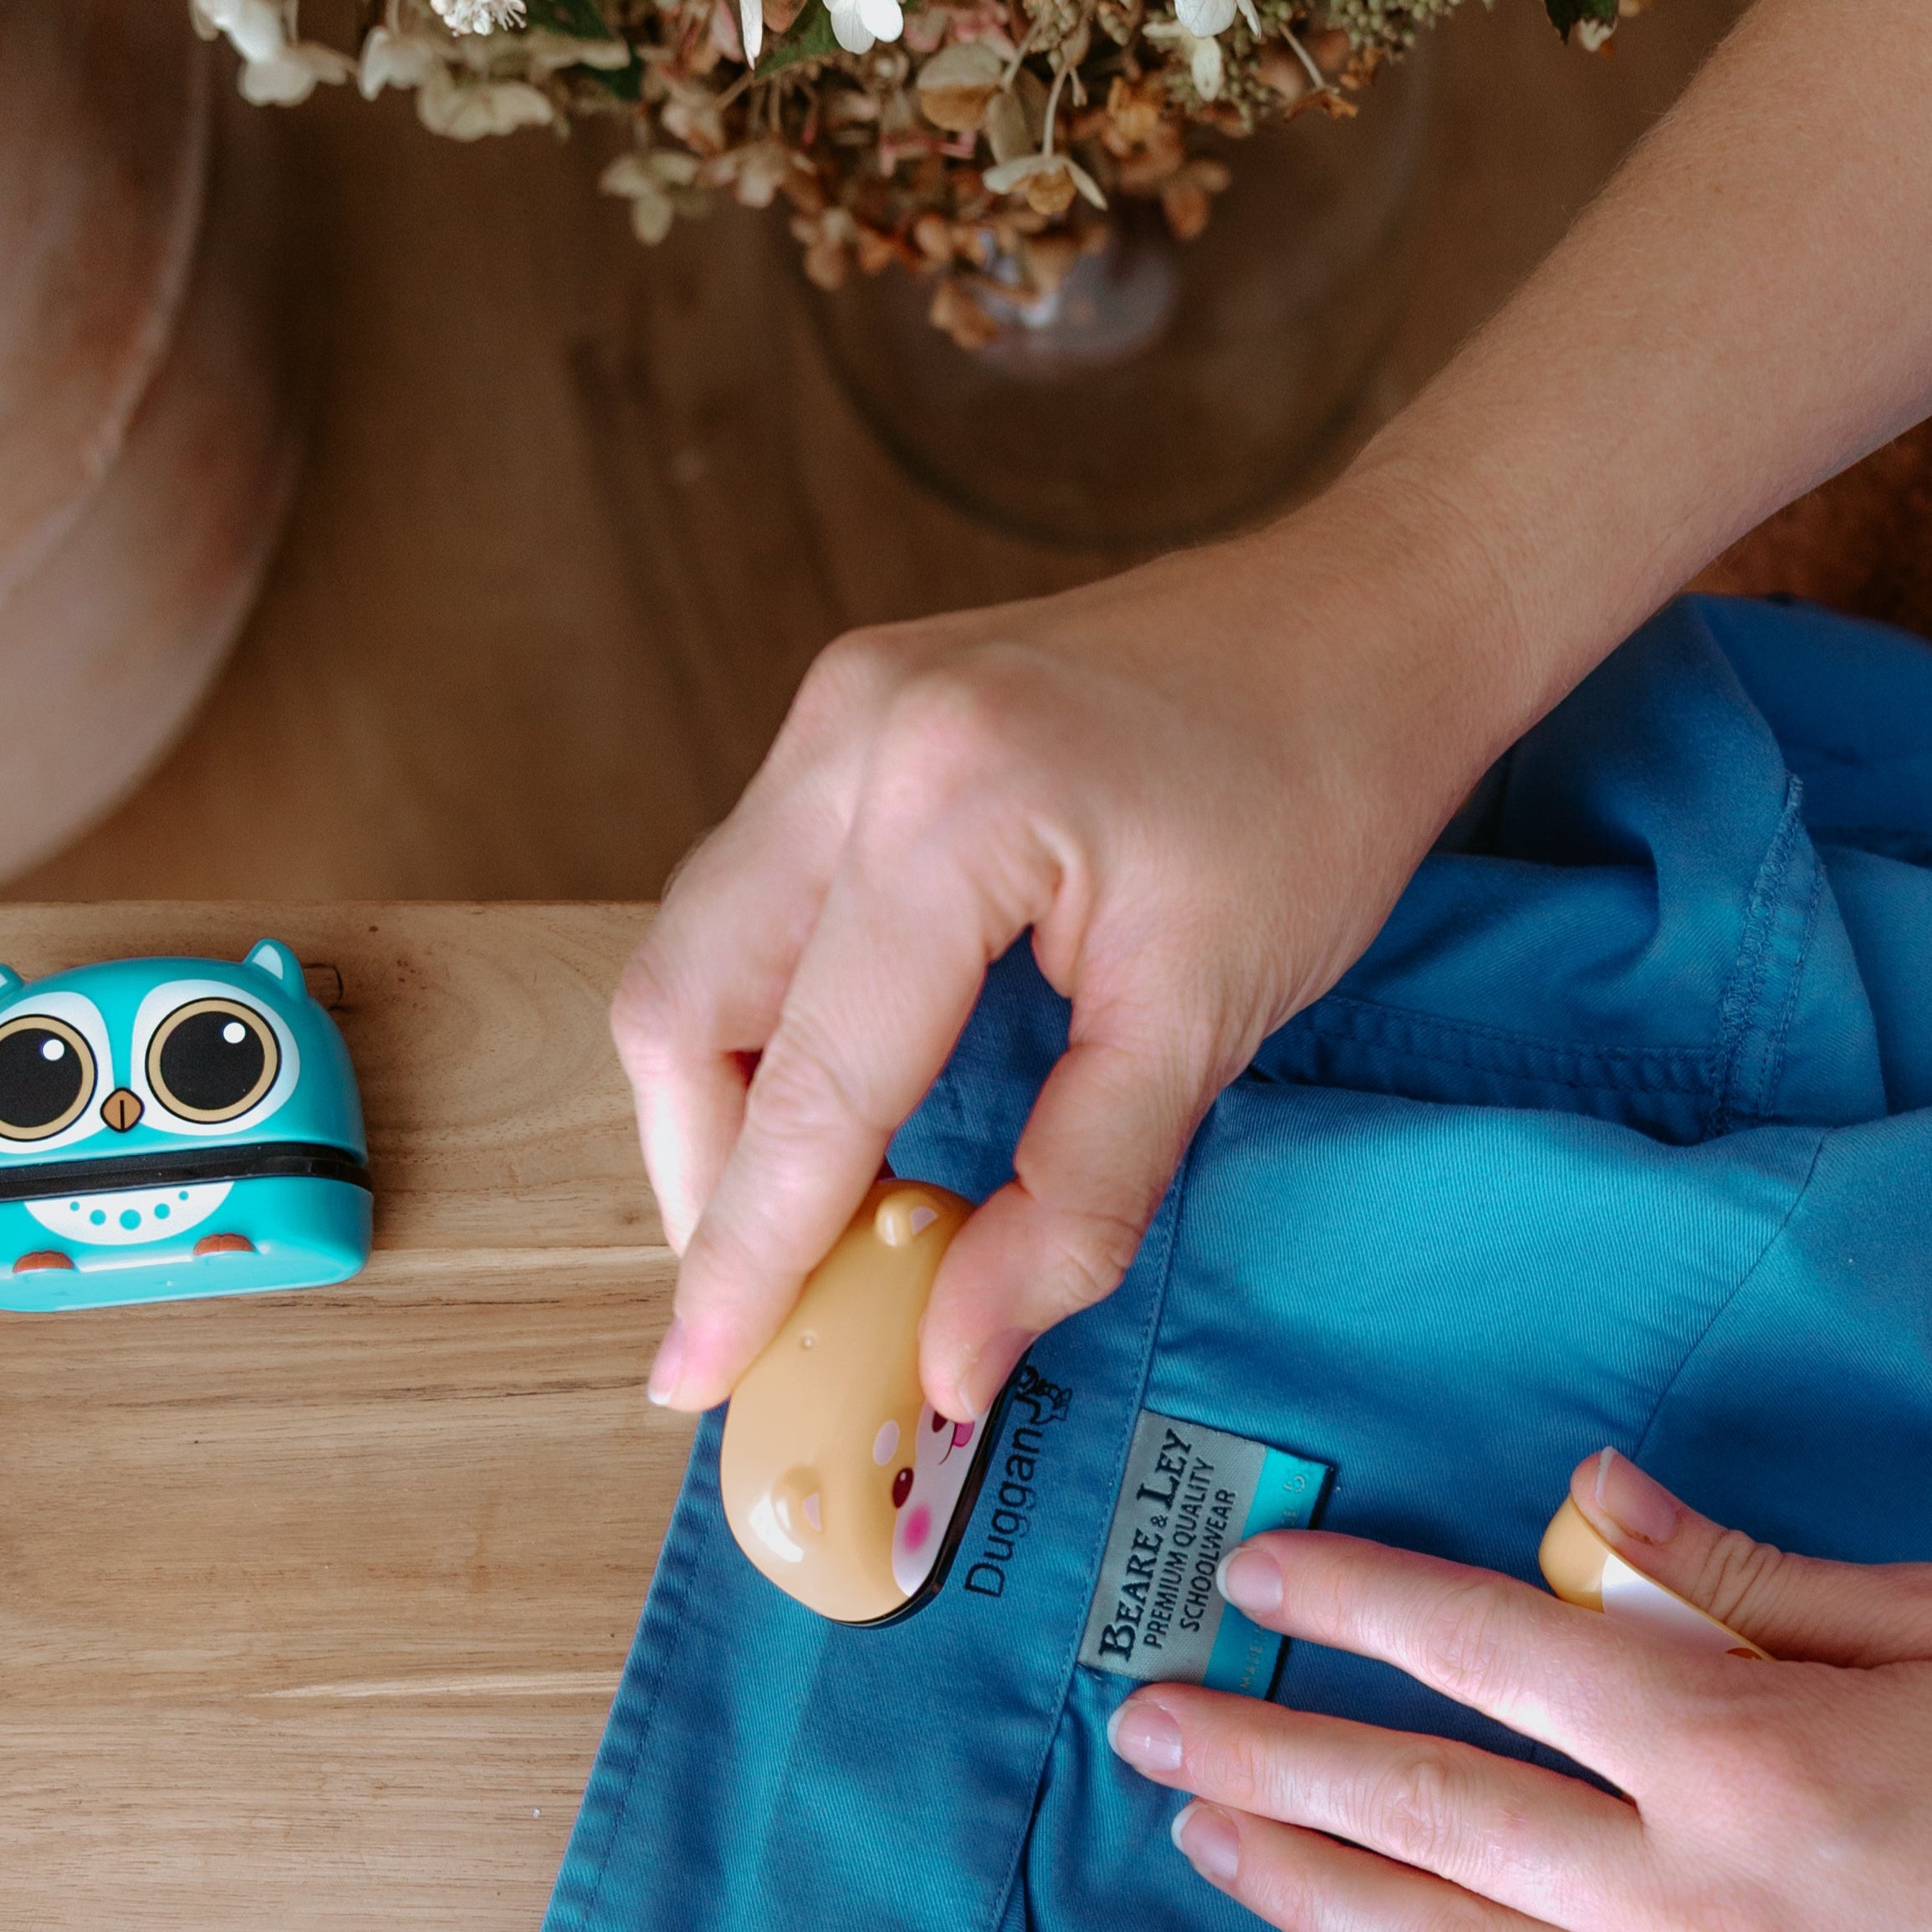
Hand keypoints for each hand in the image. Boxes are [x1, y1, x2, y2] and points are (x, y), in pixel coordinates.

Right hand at [612, 482, 1533, 1418]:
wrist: (1363, 619)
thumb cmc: (1319, 794)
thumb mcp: (1209, 1017)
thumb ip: (1072, 1200)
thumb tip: (952, 1358)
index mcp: (945, 808)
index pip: (811, 1083)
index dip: (747, 1254)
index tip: (696, 1379)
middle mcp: (850, 738)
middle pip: (686, 1005)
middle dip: (707, 1175)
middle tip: (770, 1297)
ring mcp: (838, 708)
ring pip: (697, 946)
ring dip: (728, 1095)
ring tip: (806, 1206)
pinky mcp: (852, 712)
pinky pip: (754, 890)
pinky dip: (771, 1012)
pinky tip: (836, 1082)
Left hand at [1106, 1449, 1931, 1929]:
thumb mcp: (1927, 1634)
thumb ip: (1748, 1576)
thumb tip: (1600, 1491)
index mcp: (1738, 1754)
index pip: (1489, 1649)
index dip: (1356, 1601)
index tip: (1255, 1571)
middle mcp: (1685, 1894)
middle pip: (1423, 1811)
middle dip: (1268, 1759)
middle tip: (1148, 1721)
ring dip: (1304, 1888)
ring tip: (1196, 1832)